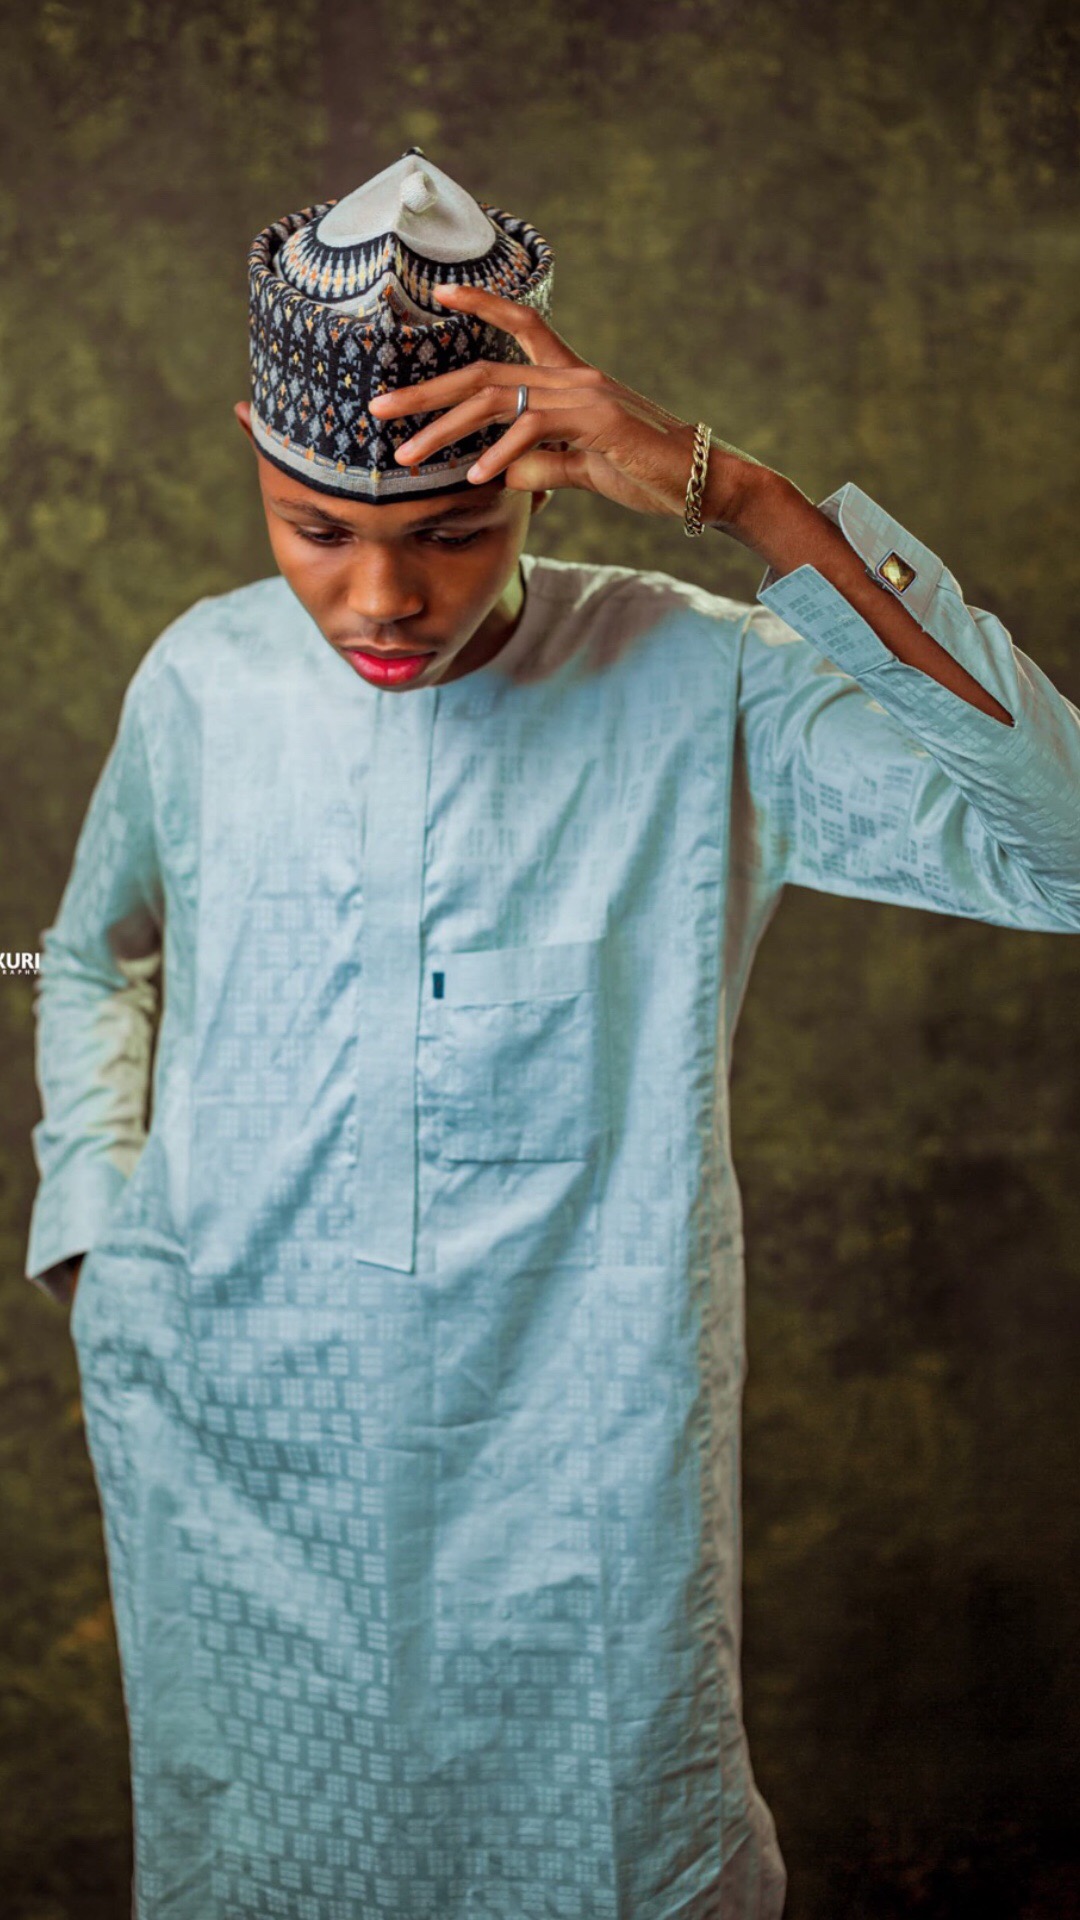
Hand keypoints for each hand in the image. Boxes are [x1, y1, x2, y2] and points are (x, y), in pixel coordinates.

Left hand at [367, 284, 769, 534]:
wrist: (704, 484)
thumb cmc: (646, 473)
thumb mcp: (583, 467)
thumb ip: (543, 463)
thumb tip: (502, 473)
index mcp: (571, 378)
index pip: (523, 323)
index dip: (482, 303)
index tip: (440, 293)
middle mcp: (574, 376)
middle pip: (484, 371)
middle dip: (425, 391)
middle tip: (377, 407)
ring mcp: (586, 395)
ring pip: (496, 400)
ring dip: (444, 430)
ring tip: (406, 457)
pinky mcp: (598, 421)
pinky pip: (534, 430)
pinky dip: (500, 455)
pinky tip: (476, 477)